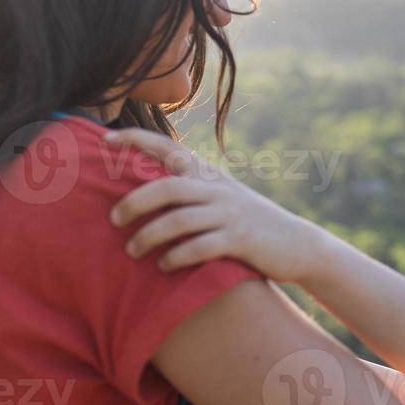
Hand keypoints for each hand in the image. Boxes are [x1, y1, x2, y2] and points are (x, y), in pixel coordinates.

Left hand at [103, 128, 325, 282]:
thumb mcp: (221, 198)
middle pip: (167, 187)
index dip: (137, 140)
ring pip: (179, 220)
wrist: (297, 245)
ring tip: (132, 251)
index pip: (168, 147)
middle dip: (134, 202)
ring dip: (149, 236)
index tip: (106, 139)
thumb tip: (144, 192)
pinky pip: (200, 247)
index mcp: (208, 175)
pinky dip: (177, 256)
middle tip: (114, 220)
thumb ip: (191, 191)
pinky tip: (164, 265)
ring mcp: (230, 214)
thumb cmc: (248, 223)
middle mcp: (217, 189)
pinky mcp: (241, 240)